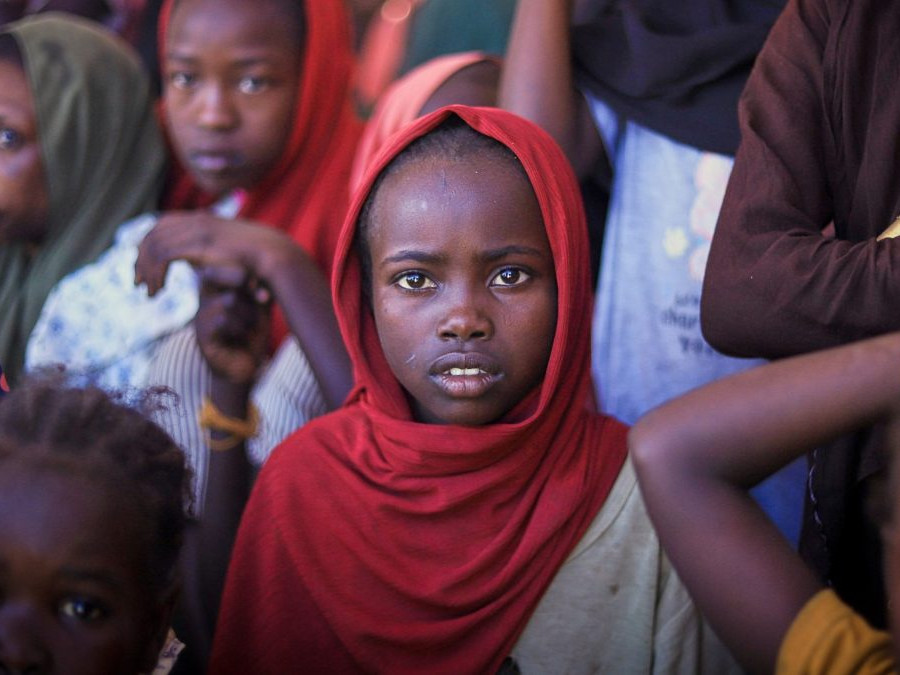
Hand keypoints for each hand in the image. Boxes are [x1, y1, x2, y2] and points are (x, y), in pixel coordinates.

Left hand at [135, 211, 293, 297]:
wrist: (273, 255)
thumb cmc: (256, 259)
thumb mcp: (226, 253)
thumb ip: (207, 254)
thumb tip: (194, 265)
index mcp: (202, 219)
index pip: (162, 225)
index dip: (148, 245)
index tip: (145, 267)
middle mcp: (196, 220)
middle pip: (153, 233)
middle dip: (141, 258)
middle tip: (138, 282)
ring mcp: (196, 229)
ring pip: (154, 245)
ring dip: (146, 270)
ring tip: (148, 292)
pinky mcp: (196, 243)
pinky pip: (162, 255)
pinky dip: (155, 273)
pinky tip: (158, 290)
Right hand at [195, 266, 269, 384]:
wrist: (244, 368)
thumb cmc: (251, 334)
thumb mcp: (259, 307)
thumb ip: (259, 290)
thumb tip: (258, 277)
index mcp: (216, 288)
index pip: (222, 264)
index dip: (243, 271)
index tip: (262, 287)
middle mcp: (204, 298)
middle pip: (219, 275)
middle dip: (244, 287)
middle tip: (260, 300)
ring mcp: (201, 316)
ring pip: (228, 300)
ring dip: (247, 314)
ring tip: (248, 326)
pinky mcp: (202, 336)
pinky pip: (223, 320)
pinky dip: (239, 328)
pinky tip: (240, 336)